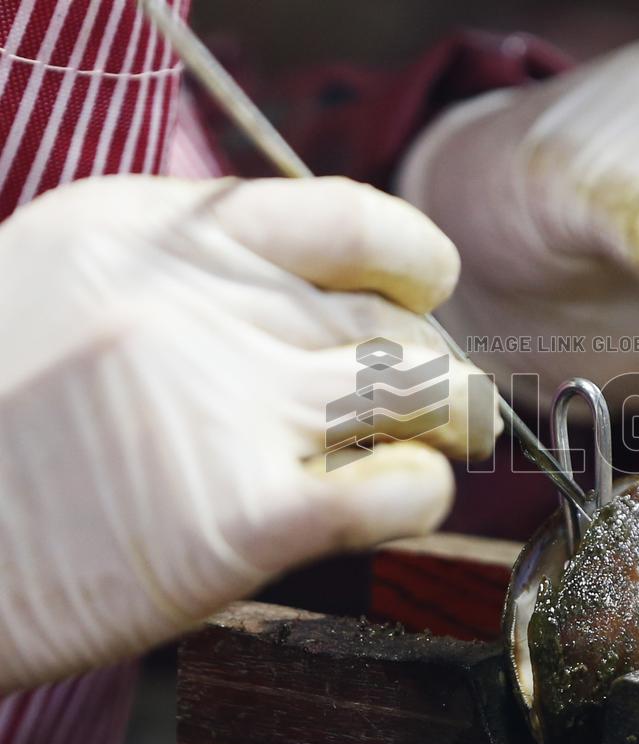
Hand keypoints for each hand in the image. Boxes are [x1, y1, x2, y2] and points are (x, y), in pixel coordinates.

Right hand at [0, 175, 498, 689]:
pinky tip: (400, 498)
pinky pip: (399, 489)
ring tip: (439, 445)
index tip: (429, 292)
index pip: (353, 219)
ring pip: (425, 392)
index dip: (417, 259)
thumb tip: (316, 298)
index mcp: (166, 237)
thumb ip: (196, 277)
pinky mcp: (246, 516)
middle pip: (400, 320)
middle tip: (439, 402)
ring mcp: (232, 405)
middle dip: (438, 363)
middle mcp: (209, 306)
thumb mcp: (71, 284)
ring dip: (454, 423)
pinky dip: (423, 493)